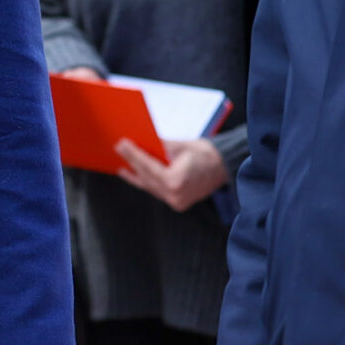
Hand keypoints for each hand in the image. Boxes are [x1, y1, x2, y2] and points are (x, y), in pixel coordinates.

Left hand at [114, 137, 229, 211]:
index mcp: (175, 181)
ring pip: (149, 186)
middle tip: (119, 148)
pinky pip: (156, 190)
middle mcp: (174, 195)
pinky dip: (146, 182)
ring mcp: (176, 202)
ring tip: (122, 163)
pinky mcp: (177, 202)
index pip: (148, 166)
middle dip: (132, 162)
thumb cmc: (205, 154)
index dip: (133, 154)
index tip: (121, 144)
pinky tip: (133, 174)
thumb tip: (140, 141)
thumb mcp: (180, 146)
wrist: (225, 167)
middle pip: (146, 177)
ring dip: (135, 174)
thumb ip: (159, 146)